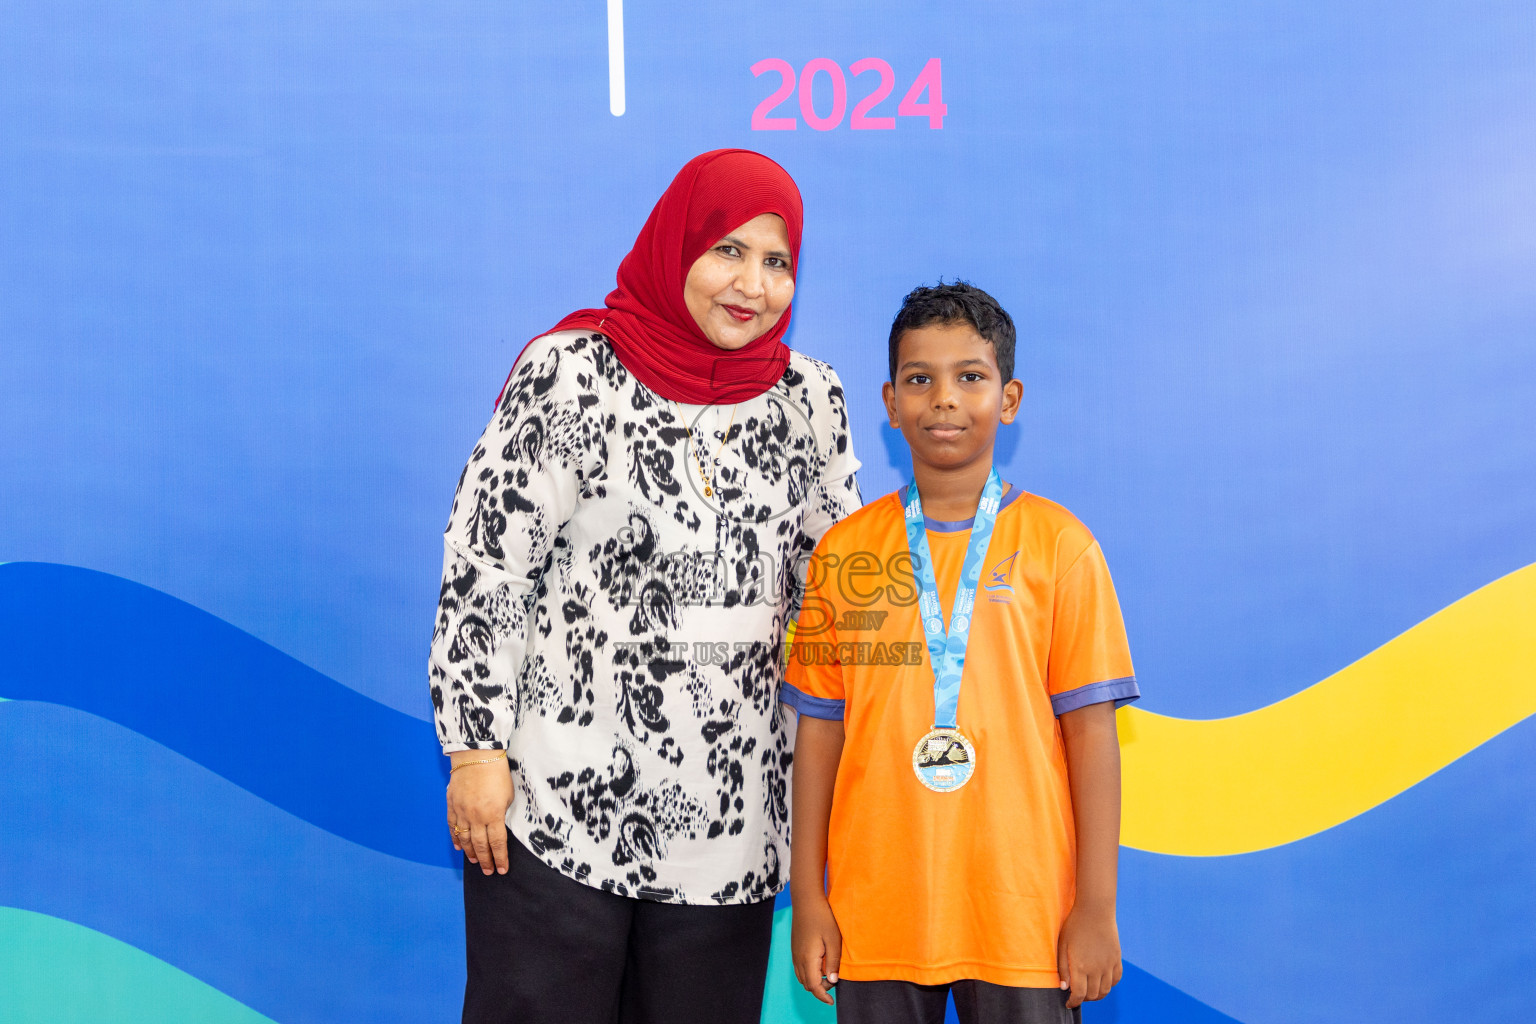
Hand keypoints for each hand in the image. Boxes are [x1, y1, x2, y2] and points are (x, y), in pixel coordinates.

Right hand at [446, 751, 513, 875]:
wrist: (477, 755)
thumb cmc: (497, 773)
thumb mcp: (508, 795)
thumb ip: (501, 813)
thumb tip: (497, 825)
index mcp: (493, 815)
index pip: (497, 844)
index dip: (500, 859)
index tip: (502, 869)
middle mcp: (476, 817)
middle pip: (480, 845)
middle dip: (485, 861)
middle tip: (488, 871)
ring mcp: (462, 812)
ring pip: (464, 839)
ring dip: (470, 853)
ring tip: (475, 862)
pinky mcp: (452, 805)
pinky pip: (452, 826)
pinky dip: (455, 838)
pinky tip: (459, 847)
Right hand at [791, 896, 841, 1004]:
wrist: (806, 900)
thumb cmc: (823, 917)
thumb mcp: (833, 939)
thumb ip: (833, 962)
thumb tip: (832, 981)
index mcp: (808, 959)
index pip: (813, 986)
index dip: (822, 996)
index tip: (832, 1001)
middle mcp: (798, 958)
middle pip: (807, 984)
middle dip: (820, 988)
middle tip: (834, 980)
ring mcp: (795, 953)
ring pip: (802, 977)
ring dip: (814, 981)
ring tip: (828, 973)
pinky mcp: (795, 948)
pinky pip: (799, 968)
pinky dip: (809, 973)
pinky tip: (820, 964)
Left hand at [1057, 904, 1121, 1007]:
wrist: (1095, 910)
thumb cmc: (1075, 925)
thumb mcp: (1062, 945)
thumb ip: (1062, 968)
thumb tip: (1064, 987)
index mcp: (1080, 966)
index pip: (1079, 994)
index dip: (1073, 1002)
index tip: (1069, 1003)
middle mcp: (1096, 969)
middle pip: (1093, 995)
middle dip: (1084, 999)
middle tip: (1077, 995)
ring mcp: (1108, 964)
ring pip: (1105, 990)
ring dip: (1097, 995)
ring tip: (1089, 991)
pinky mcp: (1117, 958)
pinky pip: (1116, 979)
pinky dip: (1109, 985)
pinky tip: (1102, 981)